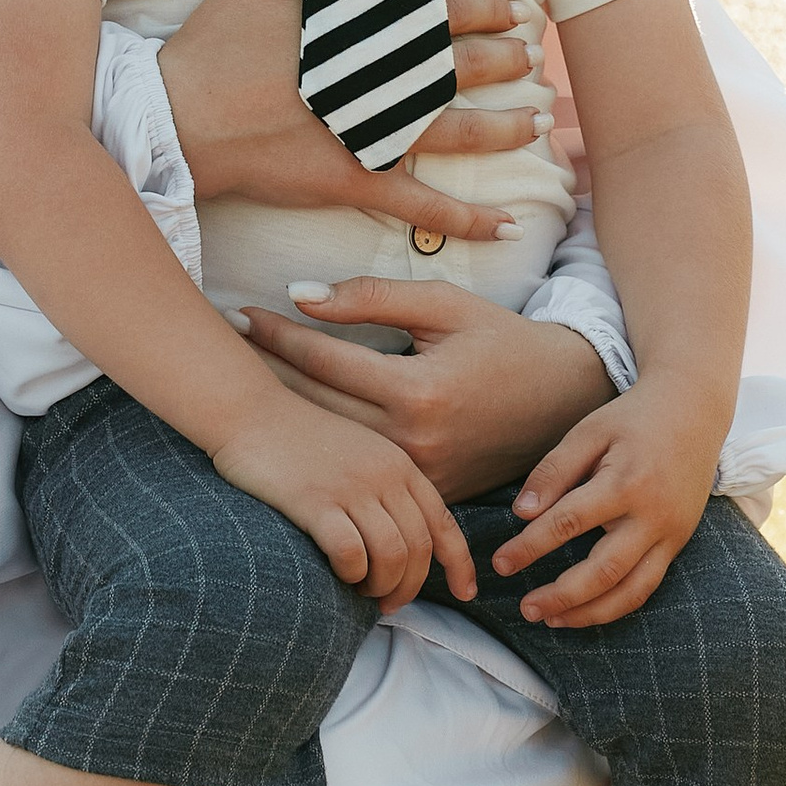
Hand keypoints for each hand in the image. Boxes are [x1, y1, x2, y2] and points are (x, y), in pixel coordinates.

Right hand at [159, 0, 549, 247]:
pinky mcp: (350, 182)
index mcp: (352, 30)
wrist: (177, 120)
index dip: (482, 12)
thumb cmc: (211, 47)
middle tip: (535, 60)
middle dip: (505, 64)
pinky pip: (417, 205)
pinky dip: (463, 218)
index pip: (434, 14)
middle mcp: (368, 82)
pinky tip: (504, 223)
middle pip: (456, 70)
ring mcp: (362, 136)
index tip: (515, 11)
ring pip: (453, 135)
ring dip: (503, 129)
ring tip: (537, 123)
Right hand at [204, 388, 476, 615]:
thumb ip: (384, 486)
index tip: (464, 593)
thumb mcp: (358, 451)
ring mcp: (350, 487)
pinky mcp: (315, 501)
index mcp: (399, 463)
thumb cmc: (298, 436)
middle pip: (420, 549)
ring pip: (391, 558)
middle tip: (387, 602)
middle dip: (409, 587)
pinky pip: (350, 554)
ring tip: (361, 590)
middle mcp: (383, 475)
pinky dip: (350, 574)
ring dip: (381, 586)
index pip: (444, 523)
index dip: (458, 564)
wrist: (249, 408)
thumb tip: (401, 542)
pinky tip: (338, 573)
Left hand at [238, 279, 612, 498]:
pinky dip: (323, 441)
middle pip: (314, 407)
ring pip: (330, 442)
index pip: (325, 361)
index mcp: (418, 391)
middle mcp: (413, 442)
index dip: (277, 335)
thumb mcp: (445, 305)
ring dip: (284, 410)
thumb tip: (300, 293)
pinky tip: (289, 422)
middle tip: (220, 344)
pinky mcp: (424, 492)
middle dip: (264, 372)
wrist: (565, 400)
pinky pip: (360, 466)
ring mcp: (418, 475)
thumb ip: (372, 297)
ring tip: (239, 380)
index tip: (239, 313)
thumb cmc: (503, 340)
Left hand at [486, 385, 723, 627]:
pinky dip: (616, 605)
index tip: (501, 563)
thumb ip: (553, 472)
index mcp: (625, 482)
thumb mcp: (588, 432)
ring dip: (590, 613)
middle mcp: (653, 516)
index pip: (569, 523)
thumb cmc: (632, 419)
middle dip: (561, 595)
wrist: (694, 411)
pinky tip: (586, 610)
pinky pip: (647, 586)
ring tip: (551, 619)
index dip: (531, 547)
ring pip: (631, 591)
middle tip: (525, 608)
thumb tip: (520, 513)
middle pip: (604, 570)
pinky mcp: (678, 544)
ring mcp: (671, 535)